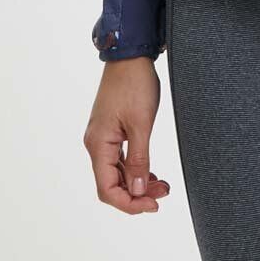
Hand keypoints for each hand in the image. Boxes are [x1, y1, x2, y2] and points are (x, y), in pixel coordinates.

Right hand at [84, 57, 169, 213]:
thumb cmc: (134, 83)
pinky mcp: (111, 130)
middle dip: (136, 194)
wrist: (130, 55)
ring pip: (117, 172)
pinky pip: (120, 158)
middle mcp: (96, 144)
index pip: (108, 189)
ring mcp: (103, 137)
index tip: (153, 205)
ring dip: (137, 182)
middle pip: (112, 183)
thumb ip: (138, 159)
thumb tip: (136, 190)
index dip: (129, 203)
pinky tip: (150, 172)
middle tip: (163, 194)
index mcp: (99, 144)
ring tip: (161, 185)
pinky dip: (135, 168)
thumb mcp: (141, 124)